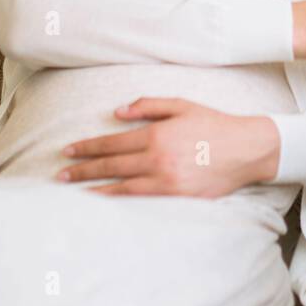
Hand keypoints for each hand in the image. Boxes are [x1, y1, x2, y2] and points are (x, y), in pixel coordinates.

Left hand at [55, 98, 280, 195]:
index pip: (113, 143)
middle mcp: (158, 158)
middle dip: (82, 170)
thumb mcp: (182, 105)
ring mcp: (167, 180)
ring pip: (121, 186)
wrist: (246, 149)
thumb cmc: (214, 124)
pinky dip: (118, 200)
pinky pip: (140, 200)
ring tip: (73, 190)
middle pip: (111, 165)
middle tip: (59, 175)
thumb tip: (118, 111)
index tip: (68, 151)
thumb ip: (149, 105)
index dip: (88, 147)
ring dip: (94, 187)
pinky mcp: (176, 196)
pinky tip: (103, 200)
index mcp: (157, 134)